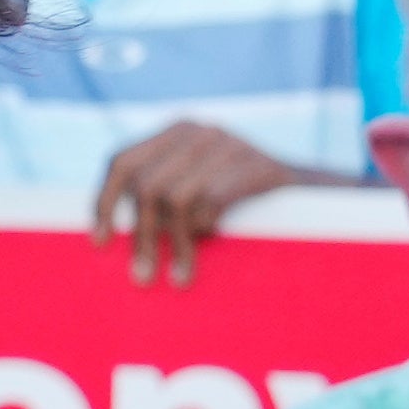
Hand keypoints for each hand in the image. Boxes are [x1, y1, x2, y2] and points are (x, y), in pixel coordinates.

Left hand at [96, 115, 313, 281]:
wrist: (308, 193)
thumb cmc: (240, 200)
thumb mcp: (196, 185)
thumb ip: (160, 193)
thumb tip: (108, 234)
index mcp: (175, 132)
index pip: (122, 161)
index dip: (104, 202)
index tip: (100, 243)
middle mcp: (197, 131)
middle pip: (146, 186)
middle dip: (142, 237)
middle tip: (143, 277)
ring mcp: (228, 144)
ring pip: (176, 198)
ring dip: (175, 245)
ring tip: (181, 276)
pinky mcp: (255, 165)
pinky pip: (211, 202)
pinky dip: (206, 228)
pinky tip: (212, 241)